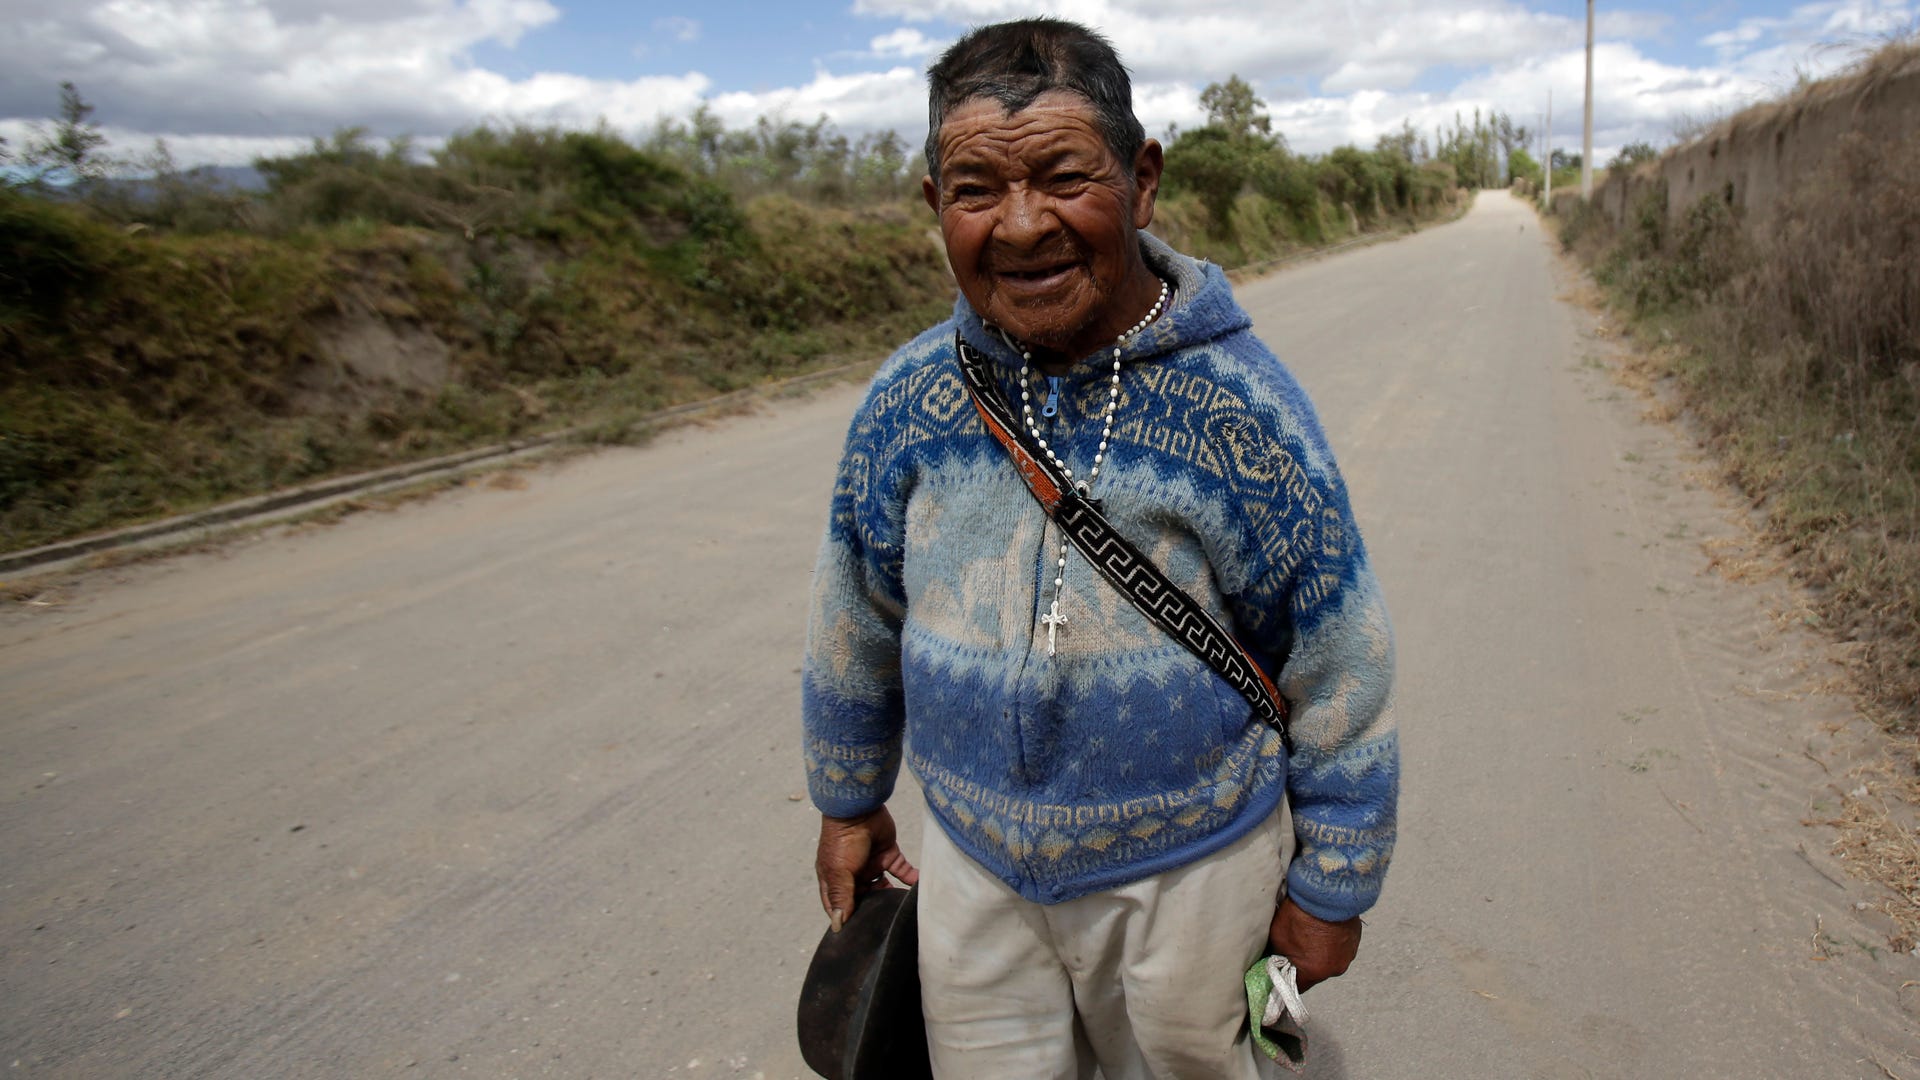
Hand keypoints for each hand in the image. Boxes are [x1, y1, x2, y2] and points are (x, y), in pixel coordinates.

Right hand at [815, 807, 918, 931]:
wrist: (859, 808)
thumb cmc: (843, 841)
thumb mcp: (839, 872)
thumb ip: (842, 897)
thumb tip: (838, 926)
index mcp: (835, 880)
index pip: (840, 907)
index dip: (848, 921)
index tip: (860, 936)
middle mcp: (853, 875)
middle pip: (865, 899)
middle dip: (875, 910)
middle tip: (887, 924)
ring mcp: (872, 865)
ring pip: (884, 887)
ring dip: (893, 896)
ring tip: (902, 910)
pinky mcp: (888, 854)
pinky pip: (902, 871)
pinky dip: (911, 880)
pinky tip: (919, 891)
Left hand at [1267, 896, 1362, 990]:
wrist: (1325, 892)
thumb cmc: (1300, 915)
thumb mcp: (1278, 938)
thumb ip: (1278, 956)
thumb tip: (1275, 961)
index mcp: (1315, 972)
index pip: (1297, 987)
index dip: (1287, 980)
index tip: (1282, 973)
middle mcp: (1335, 968)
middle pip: (1315, 973)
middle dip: (1305, 963)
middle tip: (1295, 946)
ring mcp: (1348, 954)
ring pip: (1329, 959)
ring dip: (1320, 951)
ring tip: (1311, 933)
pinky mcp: (1355, 940)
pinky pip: (1340, 946)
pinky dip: (1332, 941)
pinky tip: (1323, 927)